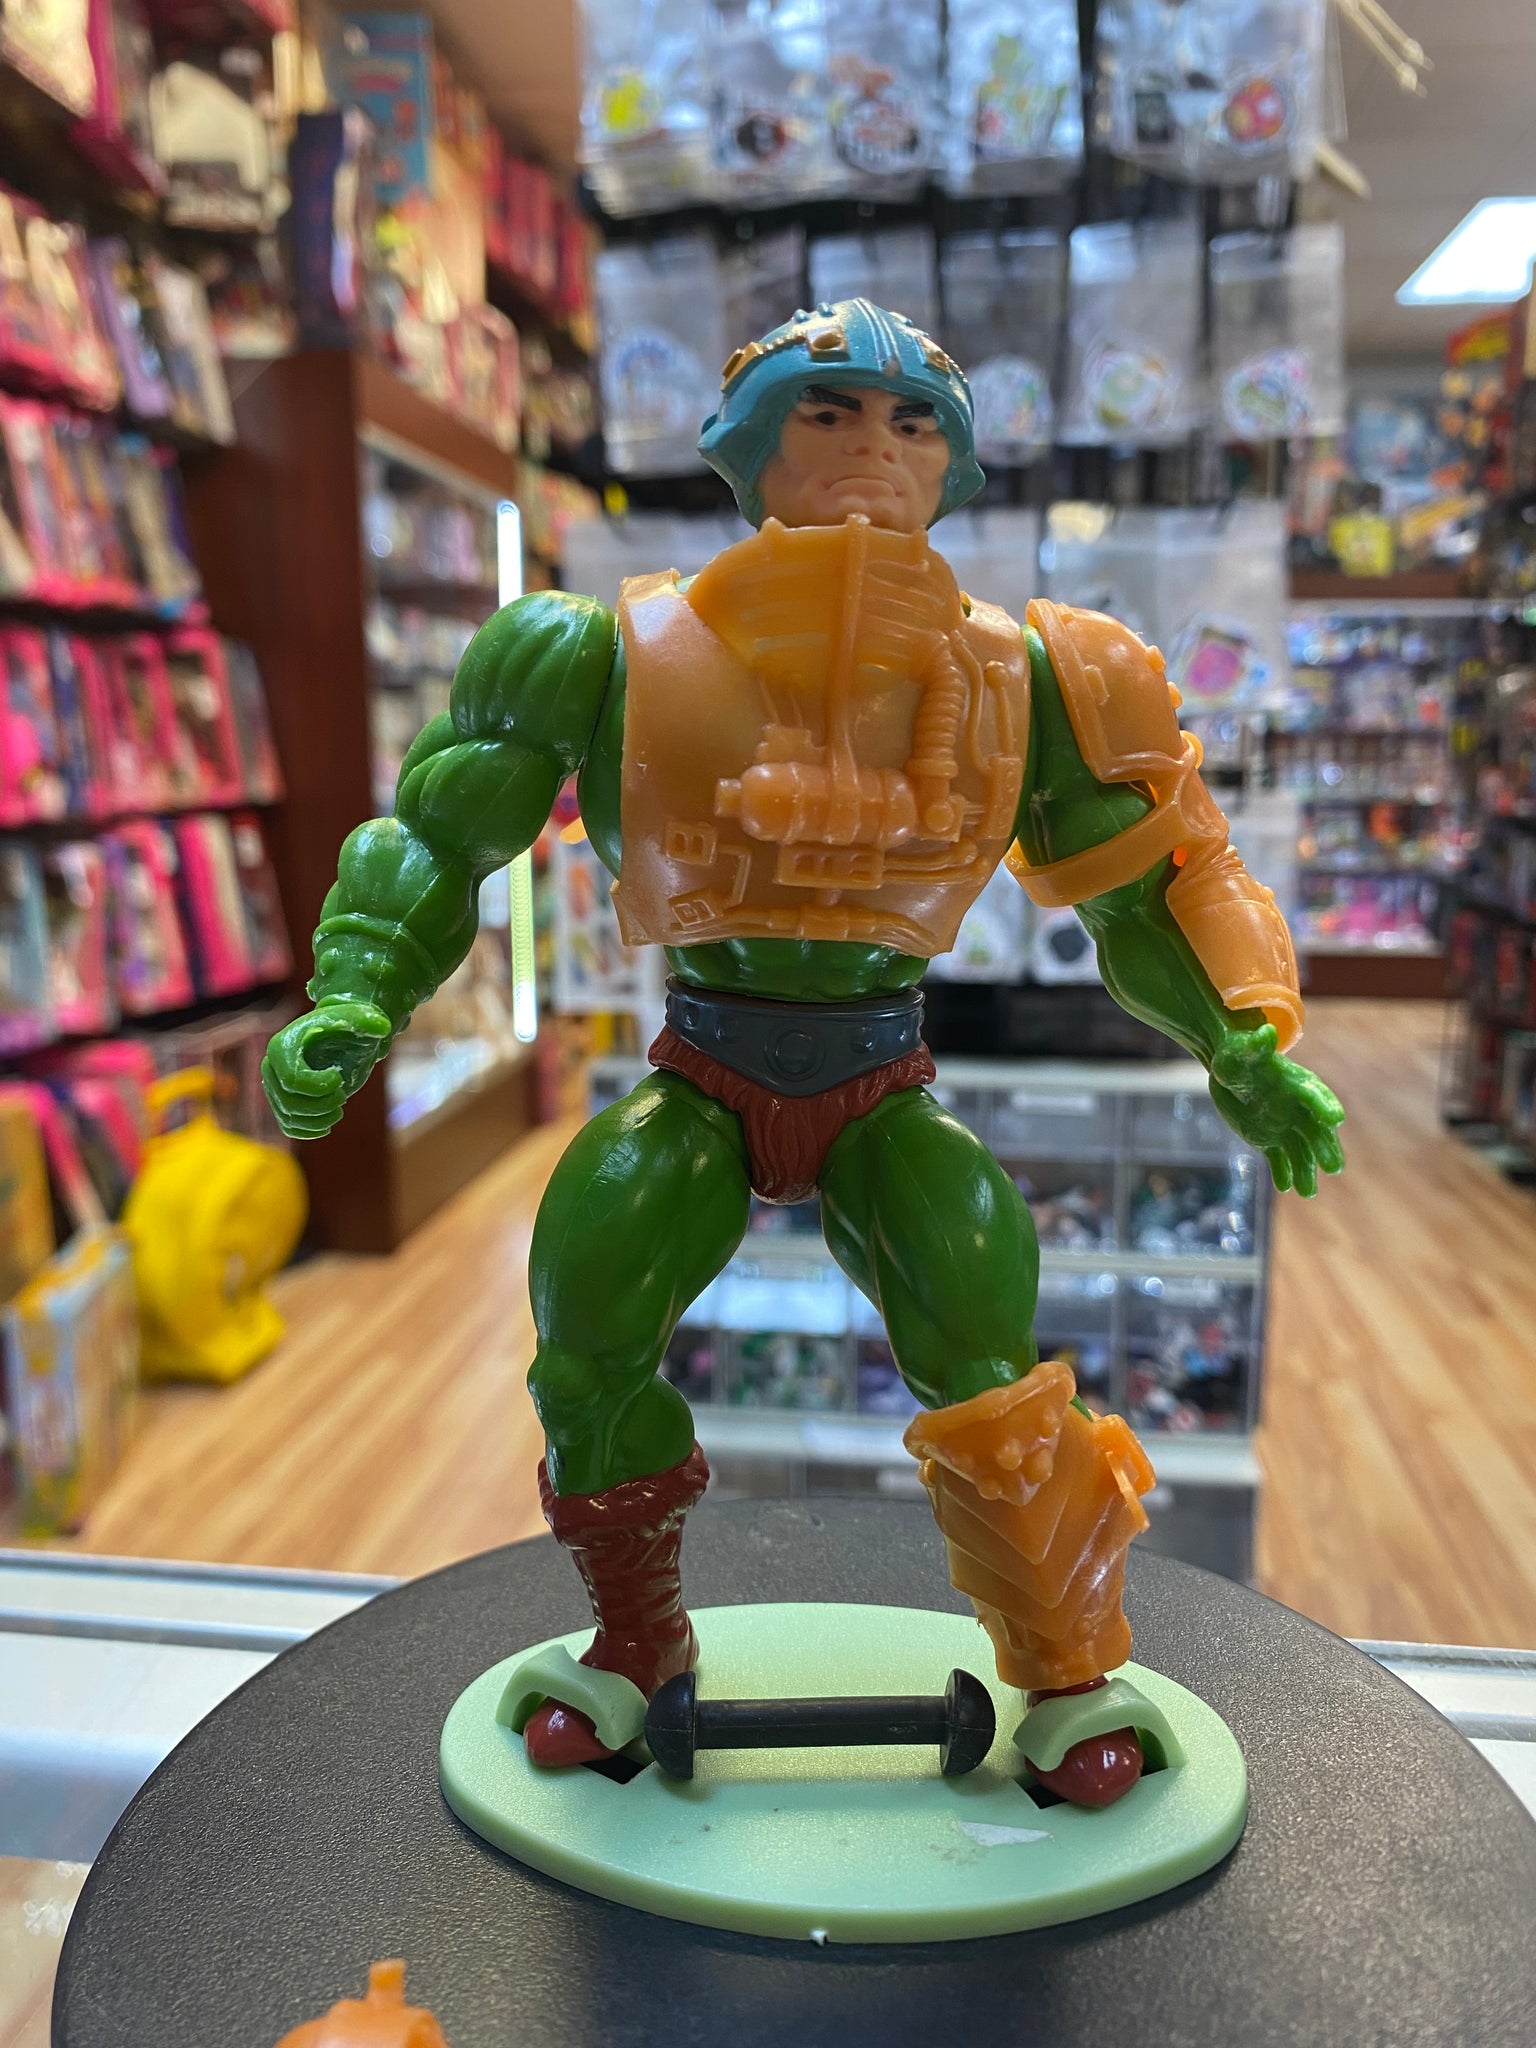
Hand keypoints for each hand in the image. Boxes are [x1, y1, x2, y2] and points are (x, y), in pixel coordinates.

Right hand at [261, 1001, 392, 1139]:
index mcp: (281, 1047)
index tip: (338, 1078)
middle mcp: (271, 1069)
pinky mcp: (284, 1103)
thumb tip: (382, 1027)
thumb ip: (367, 1020)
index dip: (318, 1087)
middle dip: (321, 1106)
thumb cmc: (346, 1027)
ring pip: (290, 1119)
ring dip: (319, 1121)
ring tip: (338, 1110)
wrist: (341, 1038)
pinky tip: (329, 1124)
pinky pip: (289, 1127)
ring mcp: (275, 1088)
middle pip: (290, 1103)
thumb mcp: (358, 1019)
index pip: (292, 1081)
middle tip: (342, 1097)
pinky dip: (309, 1131)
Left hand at [1208, 1024, 1343, 1196]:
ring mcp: (1285, 1126)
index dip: (1325, 1106)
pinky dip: (1284, 1173)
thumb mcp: (1243, 1049)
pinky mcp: (1269, 1140)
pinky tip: (1287, 1187)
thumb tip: (1266, 1032)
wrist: (1230, 1070)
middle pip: (1315, 1131)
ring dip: (1305, 1171)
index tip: (1335, 1119)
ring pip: (1300, 1152)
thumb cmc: (1240, 1054)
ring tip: (1307, 1192)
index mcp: (1297, 1084)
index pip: (1315, 1096)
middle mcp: (1297, 1109)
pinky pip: (1279, 1159)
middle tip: (1334, 1167)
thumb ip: (1257, 1046)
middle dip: (1325, 1148)